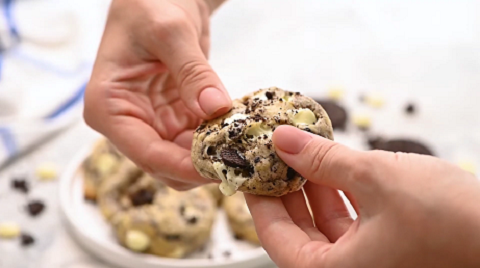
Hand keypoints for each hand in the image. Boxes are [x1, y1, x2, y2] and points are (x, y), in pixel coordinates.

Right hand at [84, 0, 229, 189]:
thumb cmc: (148, 5)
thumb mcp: (170, 31)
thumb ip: (192, 71)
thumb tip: (214, 108)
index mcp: (109, 107)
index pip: (147, 153)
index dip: (184, 168)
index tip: (220, 170)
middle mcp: (128, 122)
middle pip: (166, 165)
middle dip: (202, 167)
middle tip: (242, 163)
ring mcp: (152, 123)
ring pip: (184, 160)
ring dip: (214, 158)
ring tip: (246, 151)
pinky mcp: (175, 118)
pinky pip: (198, 142)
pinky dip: (219, 142)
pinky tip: (241, 136)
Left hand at [246, 125, 479, 267]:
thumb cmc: (450, 219)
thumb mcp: (374, 179)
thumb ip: (322, 160)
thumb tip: (283, 140)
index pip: (276, 239)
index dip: (259, 202)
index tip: (249, 172)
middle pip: (298, 233)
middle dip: (285, 192)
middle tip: (273, 159)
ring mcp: (371, 264)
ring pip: (325, 227)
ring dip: (312, 190)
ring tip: (302, 156)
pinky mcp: (390, 249)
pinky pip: (350, 224)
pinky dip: (338, 196)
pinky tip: (335, 169)